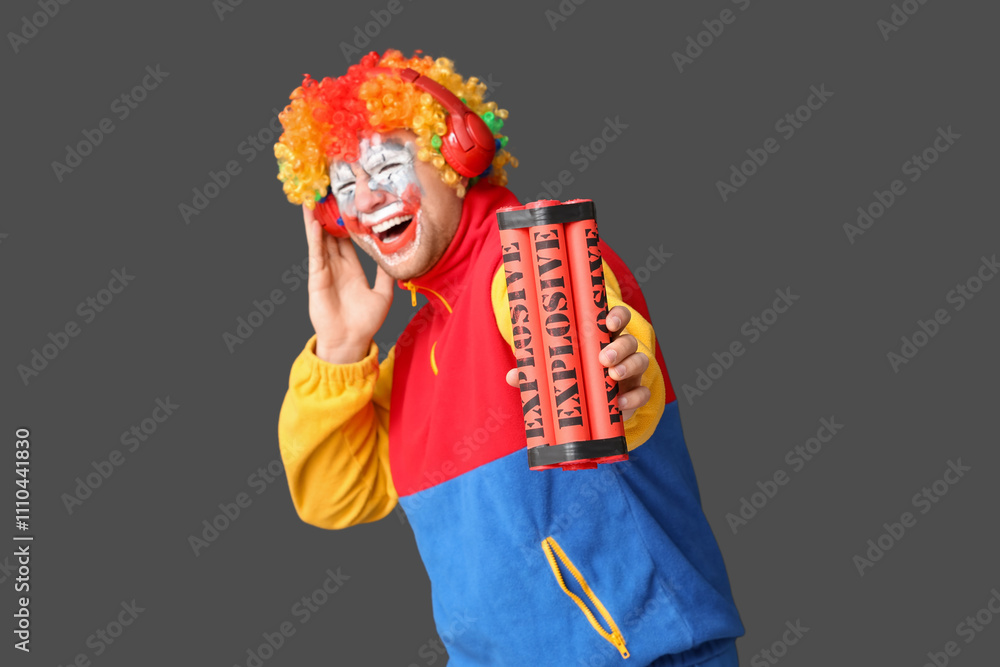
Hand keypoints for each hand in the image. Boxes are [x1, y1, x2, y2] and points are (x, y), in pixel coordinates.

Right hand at [302, 204, 393, 363]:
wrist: (350, 341)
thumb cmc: (365, 323)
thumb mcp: (384, 294)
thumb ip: (387, 274)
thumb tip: (395, 256)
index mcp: (352, 269)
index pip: (349, 240)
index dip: (349, 223)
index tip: (351, 205)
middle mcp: (338, 266)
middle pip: (332, 234)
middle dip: (331, 215)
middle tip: (331, 192)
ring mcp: (326, 270)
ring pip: (321, 239)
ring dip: (318, 219)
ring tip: (315, 197)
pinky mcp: (317, 277)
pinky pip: (316, 252)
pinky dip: (314, 236)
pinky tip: (312, 220)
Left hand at [504, 305, 650, 420]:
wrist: (586, 406)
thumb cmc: (568, 375)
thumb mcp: (551, 370)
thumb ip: (535, 371)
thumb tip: (513, 376)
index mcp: (602, 336)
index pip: (617, 318)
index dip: (616, 316)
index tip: (607, 321)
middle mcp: (621, 350)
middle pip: (629, 339)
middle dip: (619, 347)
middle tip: (602, 358)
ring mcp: (631, 370)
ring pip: (641, 361)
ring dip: (628, 366)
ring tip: (612, 376)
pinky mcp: (635, 392)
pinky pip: (643, 392)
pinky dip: (635, 398)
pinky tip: (619, 404)